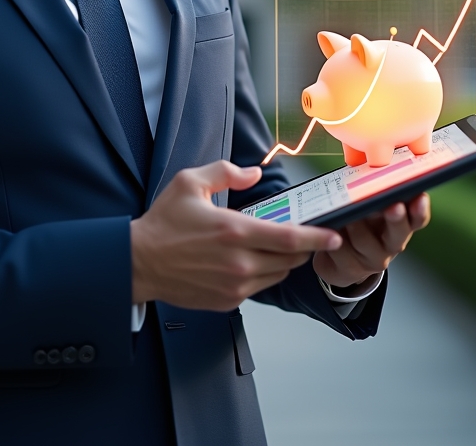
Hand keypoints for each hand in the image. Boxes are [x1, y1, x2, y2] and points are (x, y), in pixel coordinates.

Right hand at [131, 161, 341, 311]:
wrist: (140, 262)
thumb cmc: (164, 222)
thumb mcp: (189, 183)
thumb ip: (226, 173)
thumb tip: (254, 173)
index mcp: (234, 231)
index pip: (289, 238)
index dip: (316, 238)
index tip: (335, 235)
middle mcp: (239, 263)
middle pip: (289, 260)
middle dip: (302, 248)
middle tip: (303, 236)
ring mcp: (234, 286)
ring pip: (277, 276)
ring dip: (283, 262)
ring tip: (274, 247)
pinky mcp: (227, 301)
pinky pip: (258, 288)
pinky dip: (262, 274)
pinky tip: (248, 261)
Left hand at [311, 193, 430, 290]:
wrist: (338, 258)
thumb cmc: (356, 222)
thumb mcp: (368, 208)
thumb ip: (372, 192)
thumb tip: (370, 165)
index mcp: (399, 225)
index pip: (417, 219)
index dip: (420, 210)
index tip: (420, 197)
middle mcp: (391, 244)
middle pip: (399, 234)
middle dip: (396, 219)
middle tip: (394, 207)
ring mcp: (372, 258)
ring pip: (366, 243)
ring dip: (358, 228)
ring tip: (350, 216)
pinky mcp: (351, 268)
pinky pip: (342, 252)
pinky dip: (335, 239)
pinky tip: (330, 230)